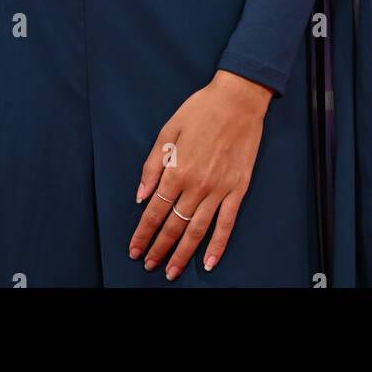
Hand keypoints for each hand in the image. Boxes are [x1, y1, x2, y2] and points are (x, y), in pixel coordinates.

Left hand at [129, 70, 272, 279]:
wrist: (238, 99)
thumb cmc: (201, 109)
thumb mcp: (168, 129)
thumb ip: (152, 164)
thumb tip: (140, 196)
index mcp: (176, 170)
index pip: (154, 211)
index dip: (142, 233)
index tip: (134, 250)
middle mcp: (196, 185)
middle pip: (173, 225)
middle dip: (158, 248)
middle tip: (149, 265)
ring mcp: (219, 190)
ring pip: (197, 230)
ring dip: (182, 254)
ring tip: (172, 271)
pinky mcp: (238, 190)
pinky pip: (226, 223)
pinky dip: (217, 246)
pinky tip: (208, 263)